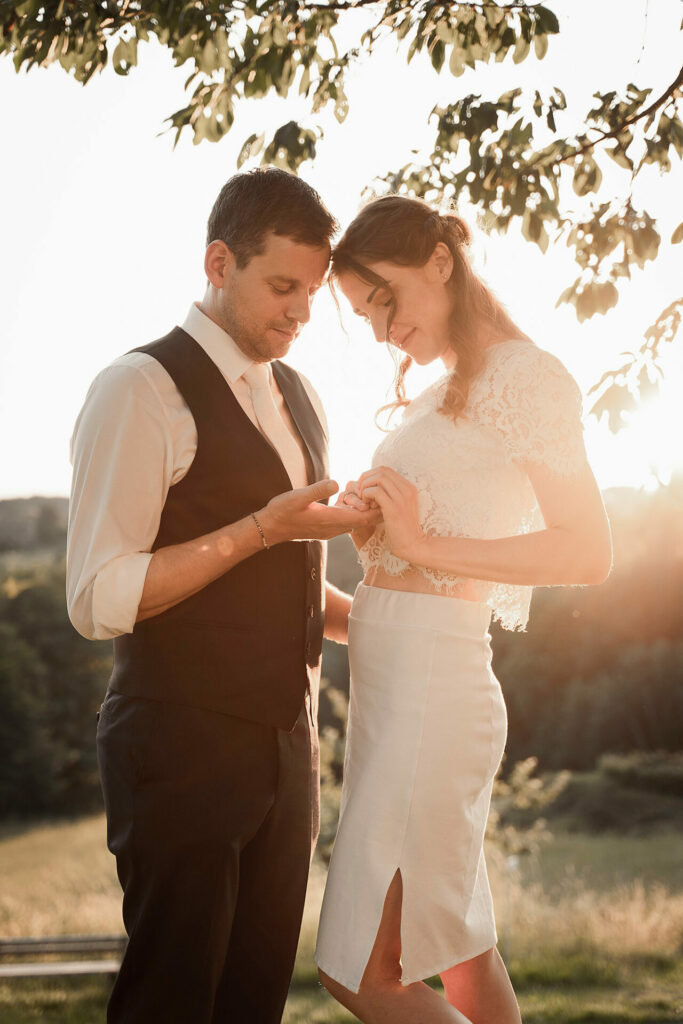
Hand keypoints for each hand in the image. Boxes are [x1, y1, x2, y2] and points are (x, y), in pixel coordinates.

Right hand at [258, 479, 380, 544]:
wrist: (270, 527)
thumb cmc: (282, 511)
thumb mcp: (297, 497)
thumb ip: (317, 490)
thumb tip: (337, 483)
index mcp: (332, 520)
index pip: (364, 518)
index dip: (376, 508)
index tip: (380, 495)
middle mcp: (335, 528)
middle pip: (364, 521)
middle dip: (374, 507)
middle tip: (378, 491)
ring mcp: (331, 529)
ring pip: (356, 520)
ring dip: (362, 508)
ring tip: (363, 492)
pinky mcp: (326, 527)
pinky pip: (346, 519)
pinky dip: (351, 509)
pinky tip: (347, 496)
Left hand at [357, 466, 424, 561]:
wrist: (413, 546)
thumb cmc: (402, 530)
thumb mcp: (399, 508)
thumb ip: (390, 495)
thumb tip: (373, 486)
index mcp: (409, 488)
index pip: (386, 470)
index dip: (371, 476)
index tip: (365, 489)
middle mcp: (407, 489)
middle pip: (381, 471)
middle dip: (366, 479)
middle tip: (360, 493)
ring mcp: (402, 498)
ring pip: (378, 478)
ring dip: (365, 487)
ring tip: (363, 501)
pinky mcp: (394, 508)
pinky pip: (375, 492)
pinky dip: (366, 496)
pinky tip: (367, 507)